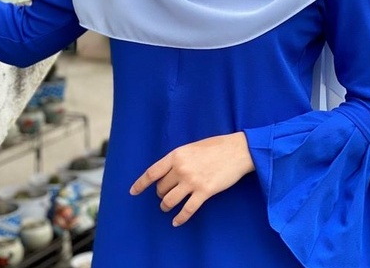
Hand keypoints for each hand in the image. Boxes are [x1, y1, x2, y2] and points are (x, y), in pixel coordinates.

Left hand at [130, 132, 253, 226]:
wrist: (236, 151)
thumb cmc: (215, 146)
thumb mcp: (191, 147)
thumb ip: (178, 159)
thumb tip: (168, 172)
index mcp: (176, 155)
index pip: (152, 172)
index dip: (140, 184)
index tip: (133, 192)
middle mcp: (181, 169)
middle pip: (161, 188)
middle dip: (160, 194)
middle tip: (163, 195)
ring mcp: (192, 182)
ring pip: (170, 200)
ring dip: (166, 206)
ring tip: (166, 207)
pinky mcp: (204, 192)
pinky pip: (187, 210)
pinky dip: (180, 218)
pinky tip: (176, 222)